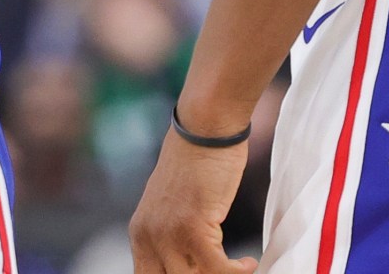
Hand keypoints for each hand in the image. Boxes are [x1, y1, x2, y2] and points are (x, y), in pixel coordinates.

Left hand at [130, 135, 256, 273]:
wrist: (205, 129)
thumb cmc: (197, 163)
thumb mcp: (174, 207)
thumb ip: (173, 236)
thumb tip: (190, 264)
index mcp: (140, 233)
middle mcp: (148, 236)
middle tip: (222, 269)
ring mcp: (167, 233)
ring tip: (238, 269)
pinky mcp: (192, 227)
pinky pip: (216, 269)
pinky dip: (237, 271)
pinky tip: (248, 263)